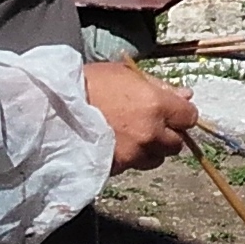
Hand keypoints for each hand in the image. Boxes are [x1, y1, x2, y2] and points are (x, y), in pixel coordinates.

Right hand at [82, 60, 197, 172]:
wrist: (55, 110)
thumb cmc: (89, 84)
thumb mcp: (125, 74)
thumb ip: (159, 86)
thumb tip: (186, 95)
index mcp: (156, 106)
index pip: (189, 117)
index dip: (181, 114)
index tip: (170, 112)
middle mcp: (151, 134)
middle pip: (176, 144)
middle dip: (167, 135)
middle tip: (148, 124)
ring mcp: (134, 155)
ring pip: (156, 159)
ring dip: (149, 150)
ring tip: (130, 136)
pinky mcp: (118, 169)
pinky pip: (133, 166)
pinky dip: (129, 159)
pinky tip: (114, 145)